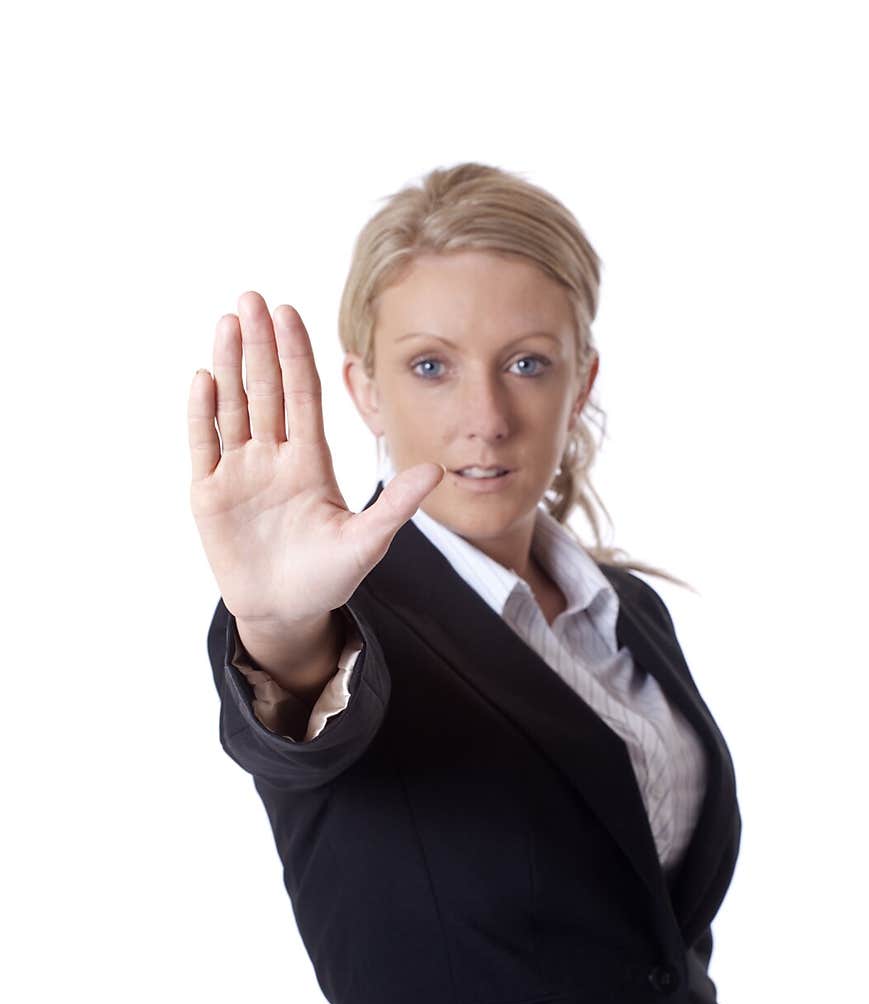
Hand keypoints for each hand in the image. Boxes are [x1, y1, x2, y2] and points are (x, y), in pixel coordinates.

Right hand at [188, 290, 443, 630]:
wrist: (285, 612)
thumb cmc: (328, 577)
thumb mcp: (367, 542)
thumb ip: (396, 506)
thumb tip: (436, 471)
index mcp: (310, 461)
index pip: (302, 395)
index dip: (295, 354)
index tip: (289, 311)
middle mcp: (273, 457)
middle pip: (265, 389)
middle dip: (259, 344)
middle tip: (251, 297)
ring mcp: (240, 472)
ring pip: (233, 407)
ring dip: (229, 365)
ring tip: (226, 321)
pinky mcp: (211, 494)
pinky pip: (205, 445)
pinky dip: (203, 414)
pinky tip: (204, 378)